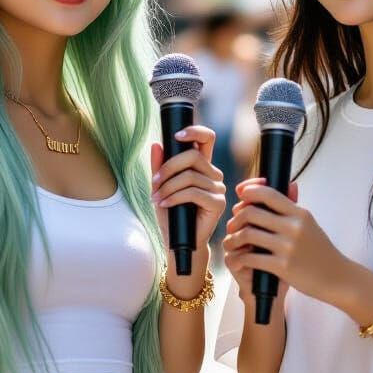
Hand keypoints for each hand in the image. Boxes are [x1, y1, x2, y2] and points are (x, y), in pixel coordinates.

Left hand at [150, 124, 226, 260]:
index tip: (176, 135)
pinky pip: (194, 192)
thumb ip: (159, 167)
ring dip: (168, 187)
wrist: (178, 241)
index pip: (207, 138)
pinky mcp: (218, 203)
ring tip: (156, 198)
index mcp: (202, 166)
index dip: (195, 131)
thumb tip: (157, 144)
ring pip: (190, 176)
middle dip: (169, 167)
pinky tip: (164, 203)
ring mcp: (218, 188)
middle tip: (154, 182)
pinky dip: (174, 197)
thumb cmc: (171, 214)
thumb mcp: (161, 187)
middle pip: (193, 156)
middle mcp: (213, 174)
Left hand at [223, 178, 350, 305]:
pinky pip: (251, 257)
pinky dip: (240, 257)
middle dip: (236, 218)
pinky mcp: (283, 267)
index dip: (249, 190)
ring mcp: (288, 247)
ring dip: (233, 238)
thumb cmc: (320, 251)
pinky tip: (238, 259)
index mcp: (299, 214)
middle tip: (232, 225)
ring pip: (248, 234)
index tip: (240, 194)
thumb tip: (290, 183)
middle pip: (252, 212)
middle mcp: (293, 227)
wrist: (337, 277)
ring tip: (230, 242)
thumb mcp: (310, 224)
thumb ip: (294, 207)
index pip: (268, 194)